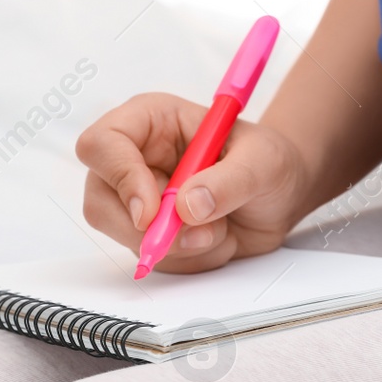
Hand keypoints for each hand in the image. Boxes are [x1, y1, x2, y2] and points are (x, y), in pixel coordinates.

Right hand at [76, 93, 311, 272]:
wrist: (282, 196)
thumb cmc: (269, 162)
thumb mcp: (264, 161)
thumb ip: (230, 180)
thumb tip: (188, 206)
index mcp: (151, 122)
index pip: (102, 144)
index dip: (120, 178)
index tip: (151, 211)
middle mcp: (135, 159)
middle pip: (99, 200)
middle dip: (147, 229)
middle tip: (196, 235)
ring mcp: (139, 200)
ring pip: (125, 237)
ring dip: (178, 246)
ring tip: (220, 228)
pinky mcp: (152, 234)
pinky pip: (155, 259)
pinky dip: (191, 259)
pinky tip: (217, 238)